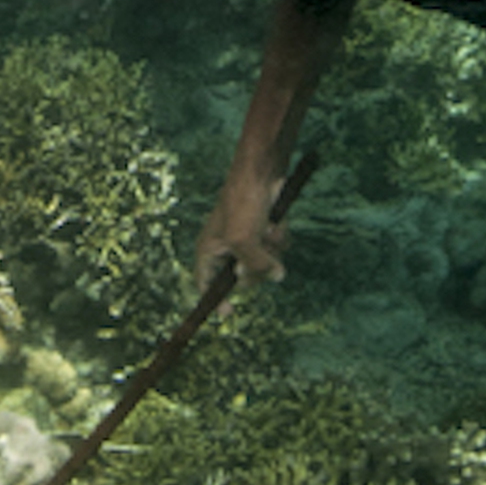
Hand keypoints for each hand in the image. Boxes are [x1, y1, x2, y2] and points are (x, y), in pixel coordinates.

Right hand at [193, 169, 291, 300]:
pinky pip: (276, 248)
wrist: (262, 172)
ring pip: (265, 263)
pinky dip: (279, 237)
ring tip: (270, 230)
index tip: (230, 313)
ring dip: (272, 249)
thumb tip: (276, 276)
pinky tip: (277, 222)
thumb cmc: (242, 204)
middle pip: (243, 279)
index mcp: (210, 250)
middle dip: (258, 269)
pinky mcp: (263, 230)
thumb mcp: (244, 242)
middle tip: (264, 260)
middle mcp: (227, 247)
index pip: (206, 284)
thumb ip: (256, 267)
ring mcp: (247, 239)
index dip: (214, 299)